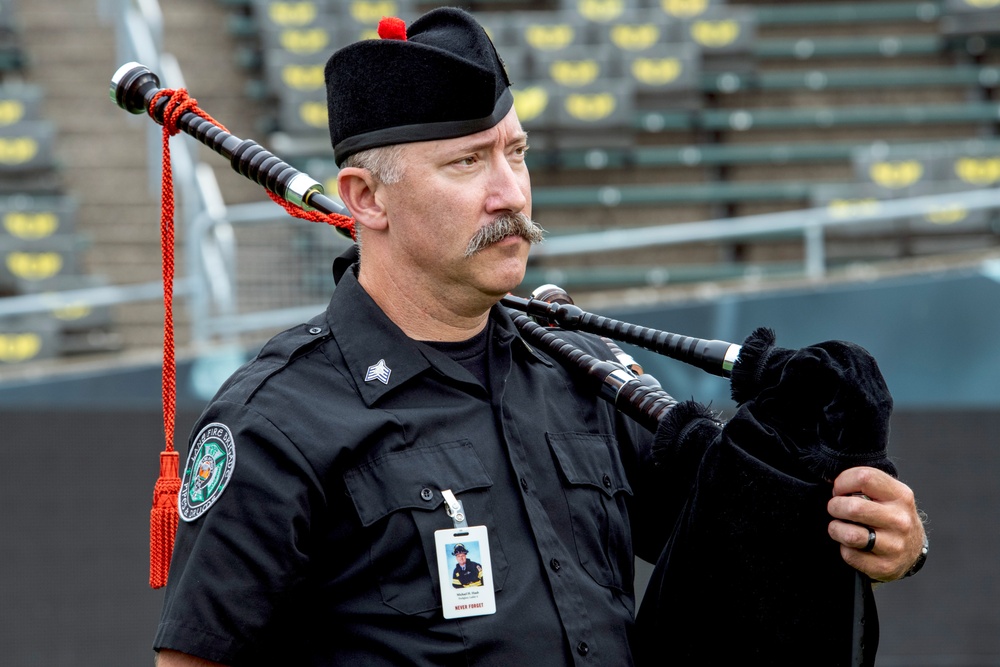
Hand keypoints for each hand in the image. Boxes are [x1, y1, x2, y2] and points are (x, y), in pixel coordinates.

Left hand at [827, 466, 925, 581]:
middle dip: (834, 507)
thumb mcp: (887, 494)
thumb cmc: (890, 516)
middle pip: (853, 508)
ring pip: (850, 535)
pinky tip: (852, 545)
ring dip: (836, 529)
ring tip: (840, 528)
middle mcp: (900, 520)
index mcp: (900, 495)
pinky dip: (844, 549)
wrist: (912, 550)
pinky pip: (849, 555)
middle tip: (835, 510)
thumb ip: (865, 485)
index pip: (863, 477)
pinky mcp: (885, 566)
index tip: (839, 490)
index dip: (842, 482)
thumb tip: (831, 481)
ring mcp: (895, 545)